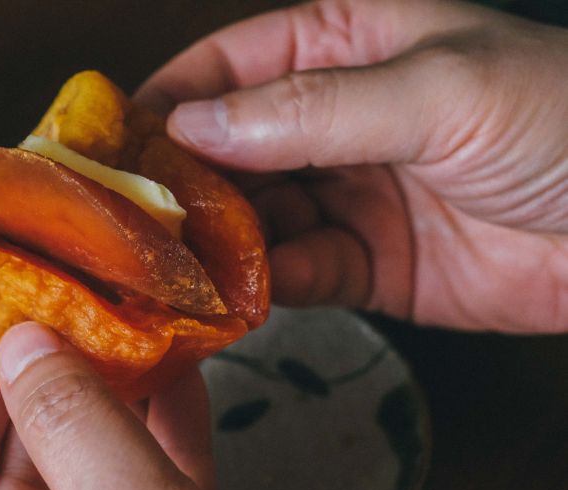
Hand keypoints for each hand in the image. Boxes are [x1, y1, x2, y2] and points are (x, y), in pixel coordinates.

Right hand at [135, 0, 567, 332]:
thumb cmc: (564, 123)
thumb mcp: (438, 92)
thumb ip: (311, 111)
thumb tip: (198, 124)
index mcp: (346, 47)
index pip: (230, 66)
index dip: (168, 98)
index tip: (111, 140)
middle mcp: (333, 121)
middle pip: (227, 149)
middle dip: (178, 183)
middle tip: (127, 219)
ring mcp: (344, 196)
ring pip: (251, 219)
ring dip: (213, 244)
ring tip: (169, 267)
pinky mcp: (362, 267)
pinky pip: (292, 275)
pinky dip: (260, 289)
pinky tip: (233, 298)